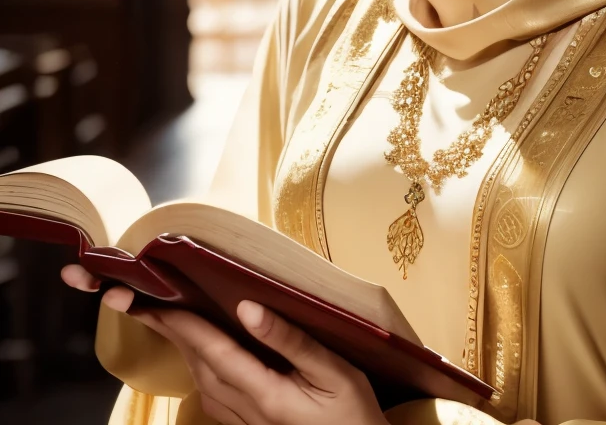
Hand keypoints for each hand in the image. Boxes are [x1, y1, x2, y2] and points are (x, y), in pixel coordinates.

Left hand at [113, 294, 387, 424]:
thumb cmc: (355, 415)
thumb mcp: (335, 372)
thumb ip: (291, 340)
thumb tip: (248, 308)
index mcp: (266, 395)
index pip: (213, 352)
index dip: (183, 324)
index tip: (156, 300)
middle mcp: (248, 413)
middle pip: (199, 366)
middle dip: (171, 333)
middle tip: (143, 303)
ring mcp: (248, 424)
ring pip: (203, 383)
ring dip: (183, 350)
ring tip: (168, 320)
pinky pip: (215, 397)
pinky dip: (201, 369)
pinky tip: (204, 357)